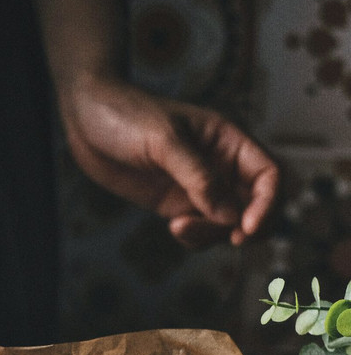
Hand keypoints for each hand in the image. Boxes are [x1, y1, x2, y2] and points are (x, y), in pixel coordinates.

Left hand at [58, 75, 278, 246]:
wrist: (86, 117)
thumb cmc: (126, 115)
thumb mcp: (164, 140)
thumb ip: (197, 177)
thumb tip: (229, 215)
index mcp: (227, 140)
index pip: (268, 175)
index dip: (266, 203)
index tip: (246, 228)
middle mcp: (219, 165)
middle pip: (255, 205)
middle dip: (246, 227)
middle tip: (229, 240)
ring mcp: (197, 188)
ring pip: (226, 224)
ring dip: (211, 234)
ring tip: (177, 227)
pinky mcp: (175, 204)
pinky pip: (200, 231)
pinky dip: (194, 238)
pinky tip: (172, 228)